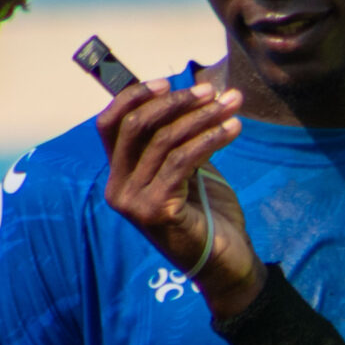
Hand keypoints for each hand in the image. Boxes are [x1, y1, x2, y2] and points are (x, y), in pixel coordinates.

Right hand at [94, 79, 260, 312]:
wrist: (224, 263)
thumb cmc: (208, 214)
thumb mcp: (187, 169)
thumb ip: (179, 138)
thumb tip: (192, 93)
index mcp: (119, 175)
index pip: (110, 124)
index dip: (135, 97)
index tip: (169, 81)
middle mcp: (118, 188)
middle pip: (135, 127)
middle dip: (176, 102)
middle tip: (213, 92)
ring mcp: (133, 202)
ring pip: (163, 141)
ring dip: (203, 118)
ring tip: (233, 106)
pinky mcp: (156, 211)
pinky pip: (182, 160)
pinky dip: (211, 139)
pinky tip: (233, 130)